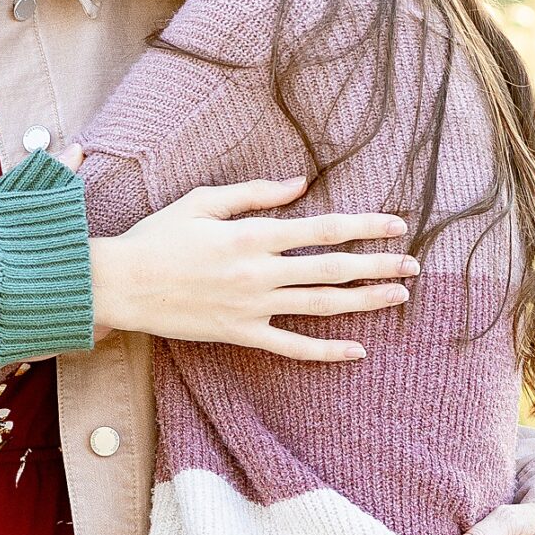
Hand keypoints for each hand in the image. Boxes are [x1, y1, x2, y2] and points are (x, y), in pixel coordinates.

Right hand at [86, 177, 416, 361]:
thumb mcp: (202, 201)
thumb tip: (301, 184)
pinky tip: (357, 350)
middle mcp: (260, 272)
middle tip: (414, 265)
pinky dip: (327, 351)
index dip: (365, 227)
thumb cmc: (157, 237)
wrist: (120, 284)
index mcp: (252, 235)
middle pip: (333, 269)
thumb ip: (254, 193)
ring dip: (365, 300)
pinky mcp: (240, 333)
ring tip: (399, 295)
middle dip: (379, 265)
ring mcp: (252, 307)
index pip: (324, 229)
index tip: (397, 224)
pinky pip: (292, 346)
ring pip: (322, 306)